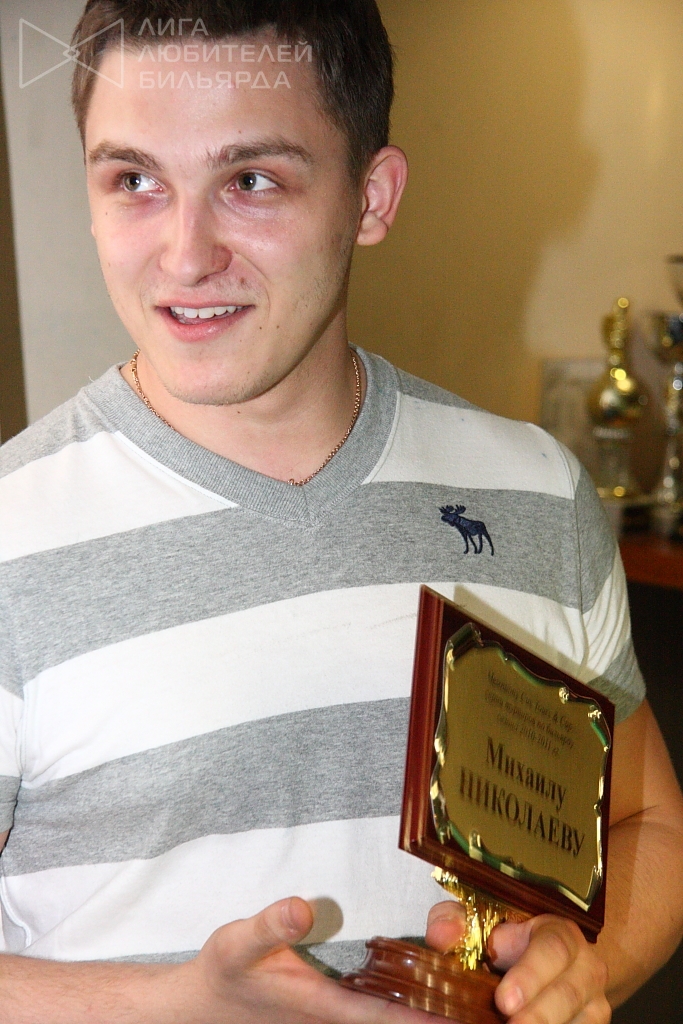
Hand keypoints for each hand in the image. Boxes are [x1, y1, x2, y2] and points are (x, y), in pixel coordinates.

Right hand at [177, 896, 446, 1023]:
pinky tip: (423, 1002)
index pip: (385, 1015)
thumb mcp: (238, 943)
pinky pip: (373, 1017)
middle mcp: (334, 1021)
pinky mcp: (328, 1017)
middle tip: (481, 1012)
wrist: (200, 1007)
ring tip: (466, 1008)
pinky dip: (401, 1013)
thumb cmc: (223, 973)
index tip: (463, 1017)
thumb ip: (271, 926)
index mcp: (323, 1006)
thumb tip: (302, 907)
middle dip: (435, 1020)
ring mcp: (331, 1023)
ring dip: (422, 1018)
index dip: (425, 1018)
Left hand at [425, 903, 609, 1022]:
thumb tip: (442, 934)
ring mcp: (594, 1004)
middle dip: (538, 1016)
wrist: (553, 963)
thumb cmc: (511, 940)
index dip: (530, 976)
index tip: (503, 1001)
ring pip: (579, 1022)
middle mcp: (585, 968)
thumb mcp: (484, 923)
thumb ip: (460, 923)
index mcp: (559, 934)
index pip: (551, 949)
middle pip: (567, 994)